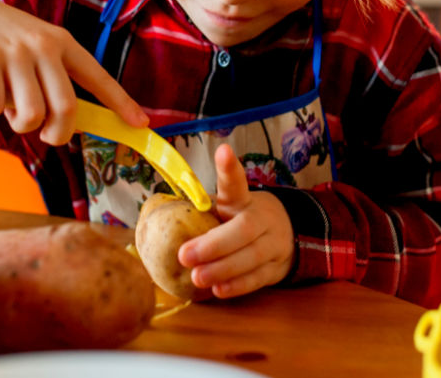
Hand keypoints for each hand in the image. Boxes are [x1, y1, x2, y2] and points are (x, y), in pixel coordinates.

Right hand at [0, 0, 147, 144]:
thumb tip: (68, 126)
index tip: (140, 123)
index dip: (120, 103)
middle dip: (56, 134)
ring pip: (31, 115)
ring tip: (7, 104)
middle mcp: (44, 45)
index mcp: (62, 43)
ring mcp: (15, 52)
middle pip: (66, 108)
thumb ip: (53, 81)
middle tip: (43, 133)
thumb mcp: (36, 49)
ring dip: (17, 123)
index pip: (98, 77)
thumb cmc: (2, 39)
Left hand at [178, 144, 294, 298]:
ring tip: (197, 277)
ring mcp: (273, 243)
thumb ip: (203, 211)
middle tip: (185, 255)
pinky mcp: (276, 268)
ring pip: (252, 256)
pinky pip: (258, 278)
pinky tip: (219, 290)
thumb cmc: (240, 221)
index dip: (229, 169)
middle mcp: (261, 219)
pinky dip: (238, 285)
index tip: (223, 151)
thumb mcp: (227, 209)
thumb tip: (156, 216)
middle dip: (214, 244)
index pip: (236, 183)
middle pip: (243, 229)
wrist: (284, 235)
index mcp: (243, 200)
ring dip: (223, 269)